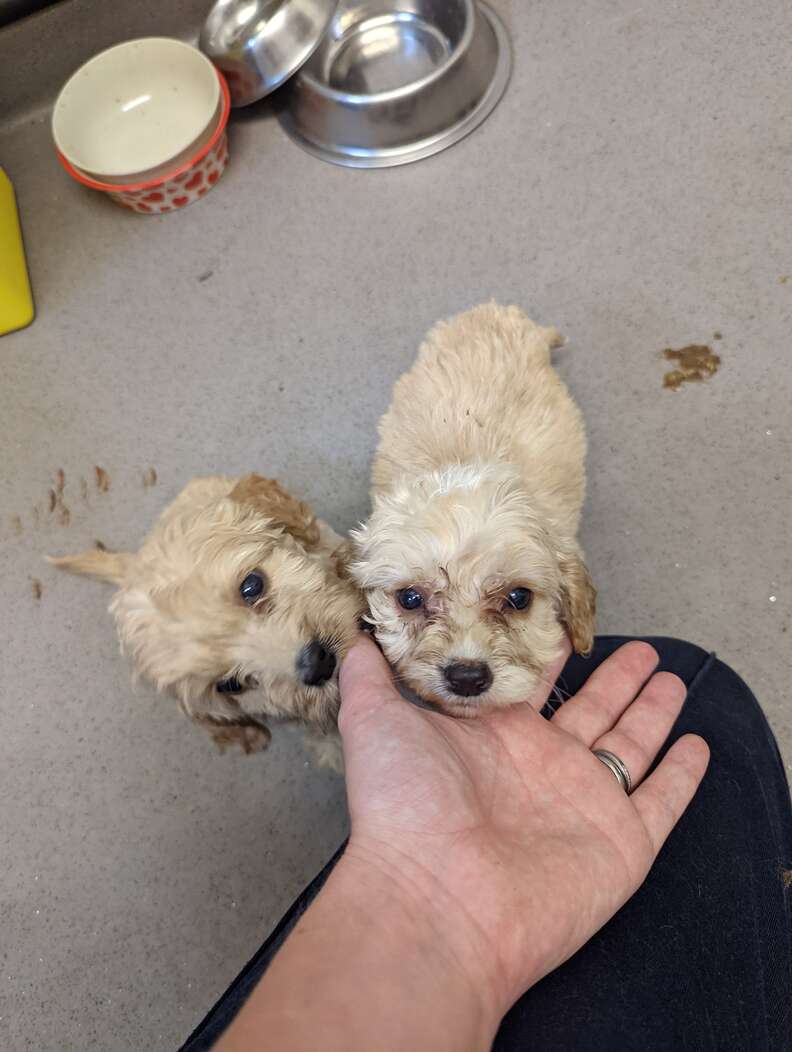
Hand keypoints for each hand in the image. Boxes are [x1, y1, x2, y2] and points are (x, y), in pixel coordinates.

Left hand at [339, 636, 708, 1020]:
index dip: (547, 657)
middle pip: (591, 711)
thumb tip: (356, 637)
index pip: (529, 687)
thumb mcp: (374, 723)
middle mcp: (540, 766)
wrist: (436, 900)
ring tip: (671, 679)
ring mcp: (582, 803)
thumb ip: (370, 676)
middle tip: (641, 650)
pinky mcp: (621, 842)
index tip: (564, 626)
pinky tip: (696, 746)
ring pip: (630, 745)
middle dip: (616, 681)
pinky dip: (682, 776)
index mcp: (492, 738)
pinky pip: (662, 801)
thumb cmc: (403, 807)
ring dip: (652, 713)